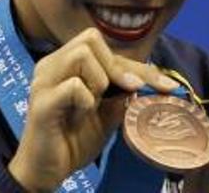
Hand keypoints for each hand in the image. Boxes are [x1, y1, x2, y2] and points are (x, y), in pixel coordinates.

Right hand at [7, 28, 178, 191]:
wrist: (47, 171)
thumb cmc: (75, 139)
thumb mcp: (109, 114)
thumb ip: (124, 94)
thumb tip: (148, 81)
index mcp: (66, 63)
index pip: (106, 48)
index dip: (140, 66)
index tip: (167, 86)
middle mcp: (51, 65)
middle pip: (91, 39)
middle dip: (116, 67)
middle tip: (124, 92)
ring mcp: (43, 81)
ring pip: (82, 54)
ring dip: (99, 80)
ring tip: (92, 105)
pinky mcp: (41, 102)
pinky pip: (73, 85)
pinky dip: (87, 100)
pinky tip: (81, 115)